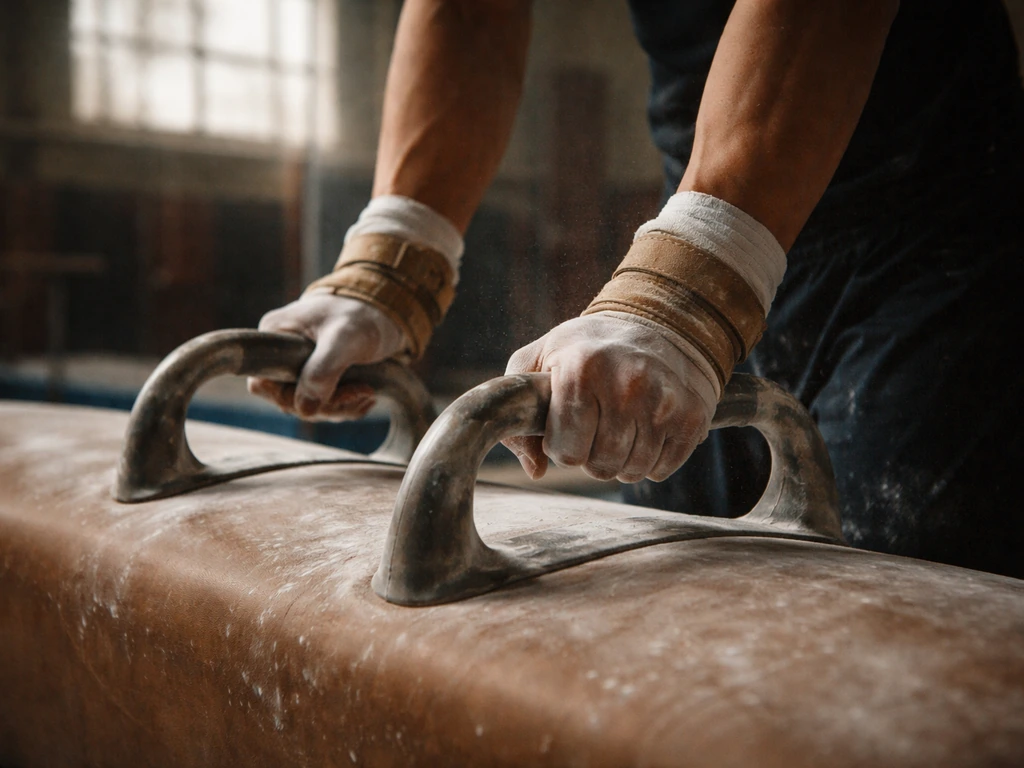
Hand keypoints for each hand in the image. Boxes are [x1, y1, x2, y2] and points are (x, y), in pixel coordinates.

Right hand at [247, 291, 405, 420]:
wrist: (390, 310)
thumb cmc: (363, 314)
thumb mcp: (344, 338)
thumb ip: (323, 370)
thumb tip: (304, 409)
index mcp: (276, 335)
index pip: (262, 383)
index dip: (290, 398)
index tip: (327, 392)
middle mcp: (282, 352)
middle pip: (289, 400)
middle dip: (326, 405)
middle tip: (360, 391)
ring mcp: (301, 365)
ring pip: (309, 406)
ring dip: (340, 407)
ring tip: (367, 391)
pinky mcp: (321, 375)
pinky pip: (326, 404)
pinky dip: (347, 405)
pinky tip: (367, 396)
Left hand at [502, 313, 716, 482]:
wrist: (660, 321)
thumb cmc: (589, 346)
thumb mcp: (540, 358)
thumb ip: (518, 412)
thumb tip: (535, 470)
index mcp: (582, 370)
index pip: (566, 452)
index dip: (561, 445)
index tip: (567, 425)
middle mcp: (626, 386)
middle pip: (600, 466)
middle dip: (591, 455)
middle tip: (595, 426)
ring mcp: (665, 402)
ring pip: (632, 471)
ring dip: (621, 460)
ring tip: (620, 427)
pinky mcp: (692, 417)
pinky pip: (662, 469)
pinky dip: (651, 460)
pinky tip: (646, 429)